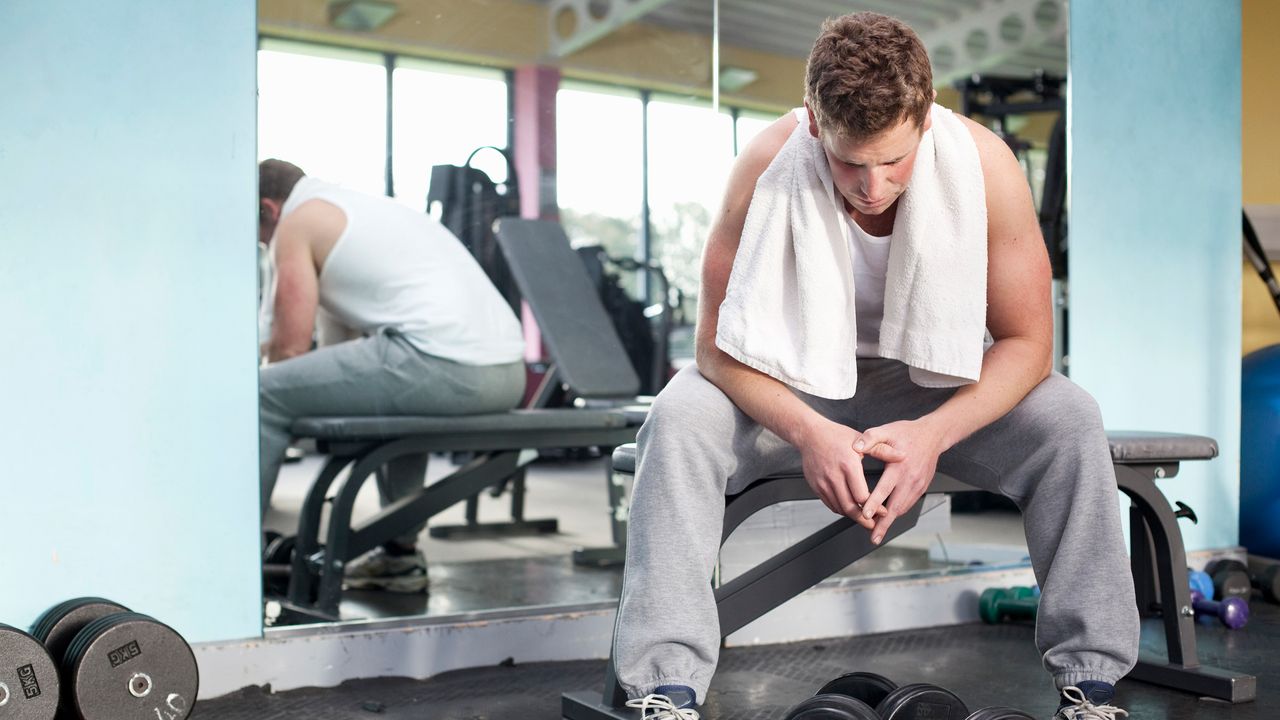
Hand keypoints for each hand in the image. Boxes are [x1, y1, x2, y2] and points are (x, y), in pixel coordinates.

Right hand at [798, 420, 904, 528]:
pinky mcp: (816, 486)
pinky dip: (841, 510)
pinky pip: (830, 504)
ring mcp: (823, 483)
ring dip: (852, 516)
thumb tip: (903, 456)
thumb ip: (883, 450)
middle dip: (864, 520)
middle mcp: (834, 476)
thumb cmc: (836, 436)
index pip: (862, 495)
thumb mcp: (861, 440)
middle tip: (874, 525)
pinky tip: (850, 509)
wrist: (810, 434)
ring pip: (839, 508)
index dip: (874, 507)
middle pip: (850, 507)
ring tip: (864, 519)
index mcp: (848, 465)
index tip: (883, 512)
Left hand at [854, 419, 946, 544]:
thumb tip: (855, 447)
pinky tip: (889, 518)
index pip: (885, 488)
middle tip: (873, 537)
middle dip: (884, 523)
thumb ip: (870, 438)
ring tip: (878, 532)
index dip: (874, 503)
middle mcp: (910, 479)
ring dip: (891, 521)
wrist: (933, 435)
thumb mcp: (886, 430)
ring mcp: (917, 485)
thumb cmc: (907, 432)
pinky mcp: (921, 488)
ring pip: (903, 508)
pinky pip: (909, 504)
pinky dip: (898, 512)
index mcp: (899, 466)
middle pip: (895, 506)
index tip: (865, 515)